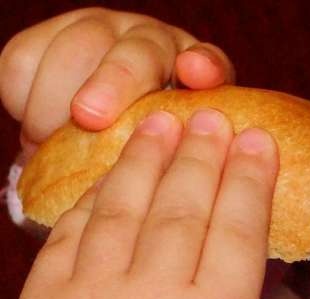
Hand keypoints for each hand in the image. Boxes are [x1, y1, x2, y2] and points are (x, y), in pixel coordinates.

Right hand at [0, 7, 233, 159]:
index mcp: (185, 73)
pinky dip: (23, 98)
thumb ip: (174, 153)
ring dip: (55, 105)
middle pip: (136, 51)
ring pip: (75, 50)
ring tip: (49, 145)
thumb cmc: (133, 139)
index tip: (193, 75)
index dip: (202, 65)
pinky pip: (24, 61)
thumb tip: (174, 173)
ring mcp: (96, 34)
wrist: (90, 125)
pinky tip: (38, 126)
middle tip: (89, 117)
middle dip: (114, 81)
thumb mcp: (162, 151)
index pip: (206, 62)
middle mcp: (145, 44)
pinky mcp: (47, 39)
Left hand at [9, 109, 277, 298]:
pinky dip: (93, 198)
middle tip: (208, 118)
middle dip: (199, 156)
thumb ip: (232, 294)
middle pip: (181, 209)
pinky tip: (113, 174)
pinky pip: (69, 232)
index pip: (237, 230)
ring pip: (121, 209)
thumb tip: (230, 227)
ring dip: (144, 160)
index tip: (255, 139)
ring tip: (159, 124)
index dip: (249, 177)